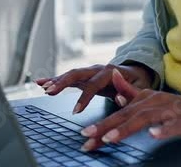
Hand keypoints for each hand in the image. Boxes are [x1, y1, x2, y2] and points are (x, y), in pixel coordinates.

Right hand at [35, 62, 153, 114]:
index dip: (85, 98)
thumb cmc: (138, 83)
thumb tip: (119, 97)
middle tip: (51, 92)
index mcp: (111, 72)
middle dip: (63, 82)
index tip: (76, 111)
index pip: (94, 84)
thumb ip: (130, 93)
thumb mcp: (140, 89)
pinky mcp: (84, 77)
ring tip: (43, 87)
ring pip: (70, 74)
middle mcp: (97, 68)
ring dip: (56, 80)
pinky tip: (40, 82)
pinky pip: (68, 77)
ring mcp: (89, 71)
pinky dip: (54, 79)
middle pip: (78, 73)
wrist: (136, 73)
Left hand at [79, 70, 180, 151]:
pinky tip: (154, 135)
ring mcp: (169, 111)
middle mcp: (154, 102)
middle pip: (126, 115)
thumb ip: (131, 92)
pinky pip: (172, 125)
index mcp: (146, 99)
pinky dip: (163, 130)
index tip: (84, 135)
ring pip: (145, 118)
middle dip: (106, 126)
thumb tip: (114, 80)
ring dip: (127, 128)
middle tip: (88, 136)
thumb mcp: (153, 100)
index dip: (101, 124)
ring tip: (111, 138)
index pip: (119, 113)